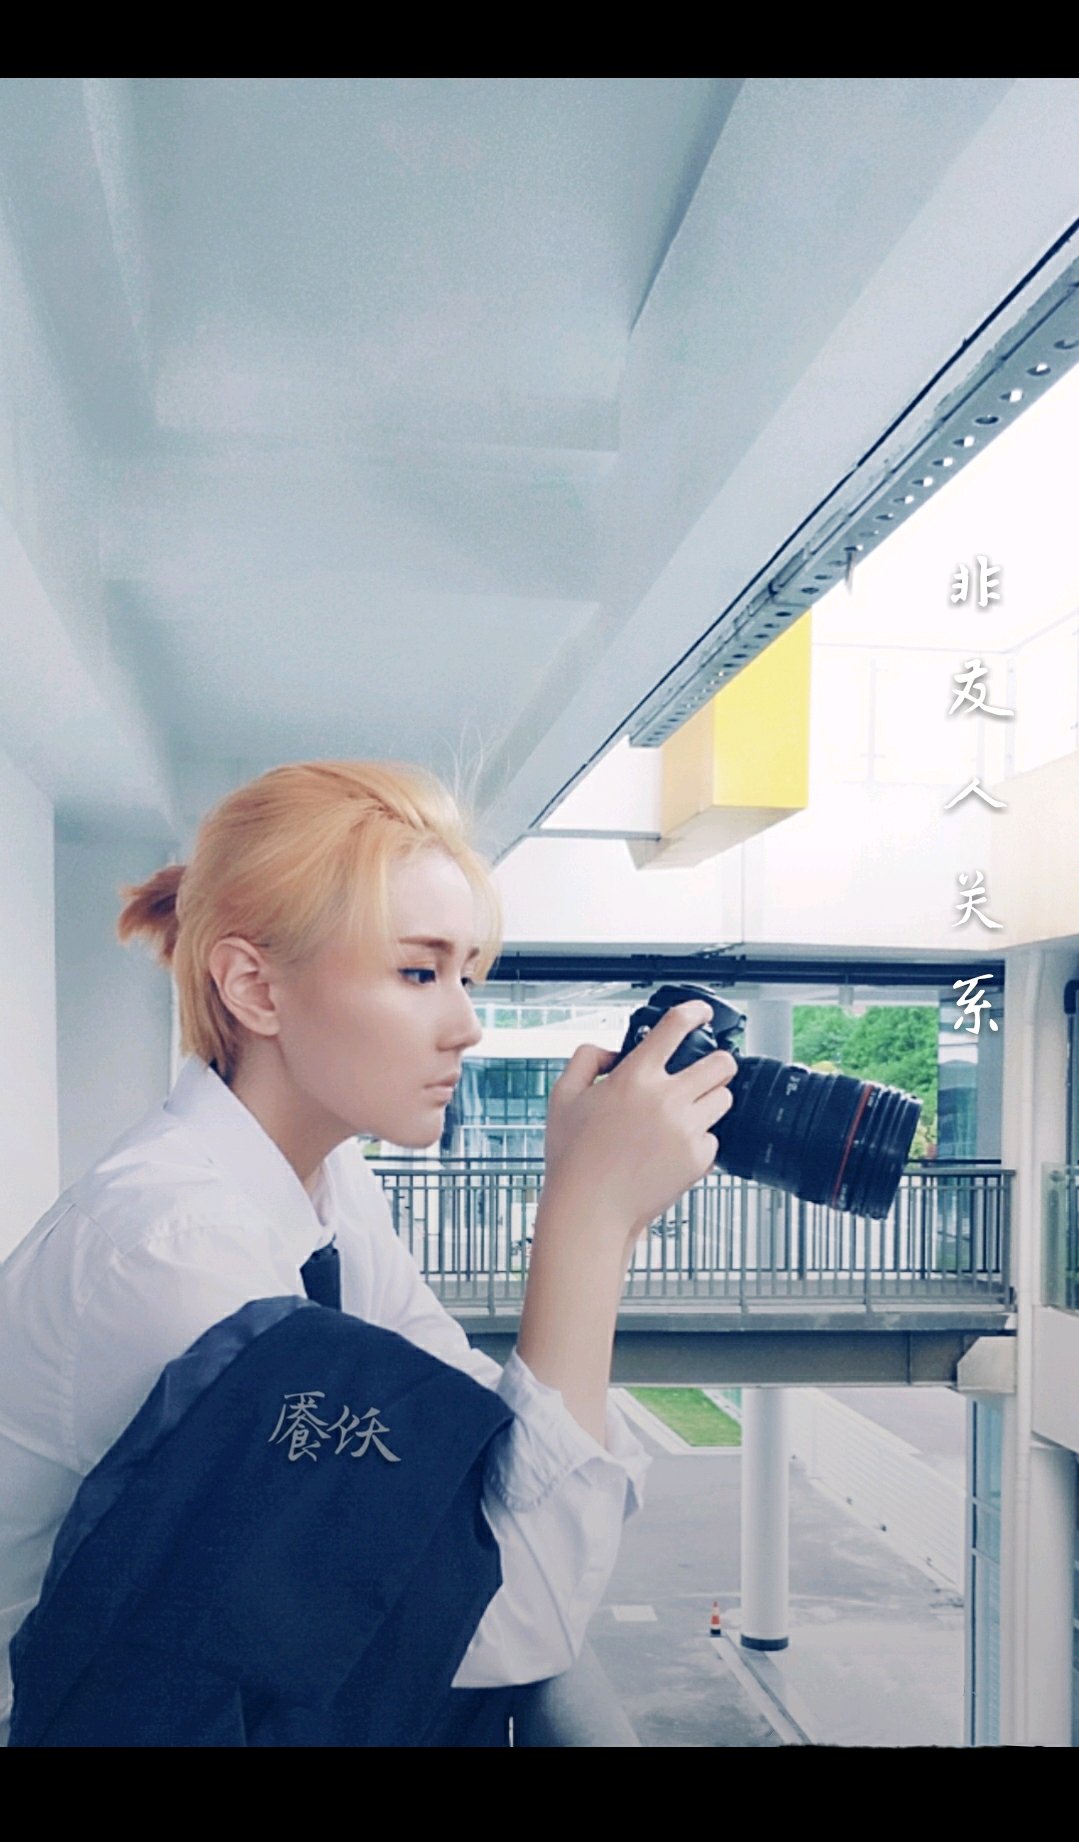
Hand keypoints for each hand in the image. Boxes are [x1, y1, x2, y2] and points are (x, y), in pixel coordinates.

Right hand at [541, 999, 737, 1239]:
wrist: (589, 1210)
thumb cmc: (573, 1158)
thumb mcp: (563, 1096)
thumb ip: (586, 1059)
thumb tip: (612, 1052)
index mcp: (634, 1077)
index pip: (675, 1027)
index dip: (695, 1012)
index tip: (702, 1013)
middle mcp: (666, 1100)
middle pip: (722, 1063)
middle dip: (718, 1061)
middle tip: (706, 1069)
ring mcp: (686, 1130)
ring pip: (724, 1098)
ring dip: (710, 1098)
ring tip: (685, 1111)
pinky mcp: (697, 1159)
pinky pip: (714, 1137)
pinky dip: (700, 1138)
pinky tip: (674, 1146)